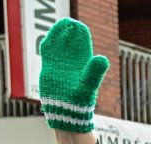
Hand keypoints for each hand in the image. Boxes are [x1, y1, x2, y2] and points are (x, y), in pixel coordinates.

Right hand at [39, 19, 108, 133]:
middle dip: (69, 32)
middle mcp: (73, 64)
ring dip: (59, 36)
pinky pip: (48, 54)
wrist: (66, 114)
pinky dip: (48, 45)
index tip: (77, 26)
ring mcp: (61, 66)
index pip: (83, 45)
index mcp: (84, 65)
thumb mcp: (87, 85)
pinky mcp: (49, 70)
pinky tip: (48, 38)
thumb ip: (94, 71)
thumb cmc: (79, 103)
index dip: (80, 34)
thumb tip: (102, 58)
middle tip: (68, 23)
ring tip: (59, 26)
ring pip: (59, 46)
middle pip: (71, 42)